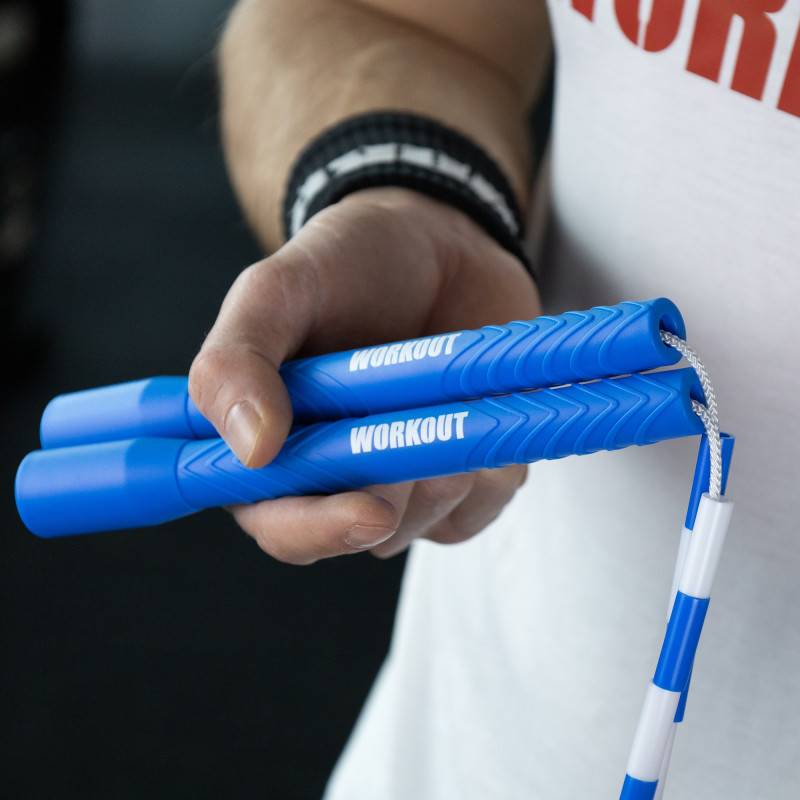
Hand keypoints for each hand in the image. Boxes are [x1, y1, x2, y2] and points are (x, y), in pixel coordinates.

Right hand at [189, 188, 539, 562]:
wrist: (436, 240)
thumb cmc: (345, 264)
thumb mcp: (275, 291)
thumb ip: (237, 361)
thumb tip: (250, 451)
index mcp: (270, 448)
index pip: (278, 524)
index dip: (315, 531)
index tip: (367, 510)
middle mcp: (332, 476)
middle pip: (358, 536)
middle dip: (396, 494)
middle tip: (420, 428)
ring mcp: (399, 480)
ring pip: (424, 524)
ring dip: (444, 469)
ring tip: (444, 394)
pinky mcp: (458, 475)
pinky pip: (478, 509)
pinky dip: (488, 470)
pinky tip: (477, 410)